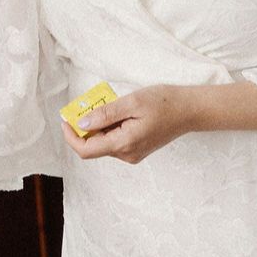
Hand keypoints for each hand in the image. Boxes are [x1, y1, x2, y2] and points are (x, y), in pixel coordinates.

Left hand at [63, 83, 194, 164]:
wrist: (190, 110)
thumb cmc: (164, 103)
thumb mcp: (131, 102)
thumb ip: (105, 114)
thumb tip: (82, 123)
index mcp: (124, 144)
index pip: (86, 150)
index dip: (71, 136)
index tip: (66, 119)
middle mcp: (127, 154)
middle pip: (93, 145)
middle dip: (86, 126)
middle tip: (90, 103)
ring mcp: (132, 154)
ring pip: (103, 142)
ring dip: (99, 125)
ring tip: (111, 105)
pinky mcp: (136, 149)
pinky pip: (114, 140)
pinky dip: (110, 127)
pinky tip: (119, 112)